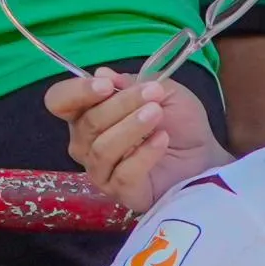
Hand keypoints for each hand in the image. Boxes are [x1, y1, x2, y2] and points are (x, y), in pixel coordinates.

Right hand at [53, 68, 224, 214]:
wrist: (204, 156)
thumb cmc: (179, 123)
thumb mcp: (162, 92)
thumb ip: (133, 82)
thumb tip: (102, 74)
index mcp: (87, 113)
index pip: (60, 101)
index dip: (77, 91)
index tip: (106, 84)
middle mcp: (85, 143)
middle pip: (87, 123)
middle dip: (121, 104)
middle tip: (153, 94)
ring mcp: (100, 170)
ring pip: (101, 148)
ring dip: (131, 127)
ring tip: (157, 114)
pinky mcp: (121, 191)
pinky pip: (123, 173)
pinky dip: (144, 154)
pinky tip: (162, 140)